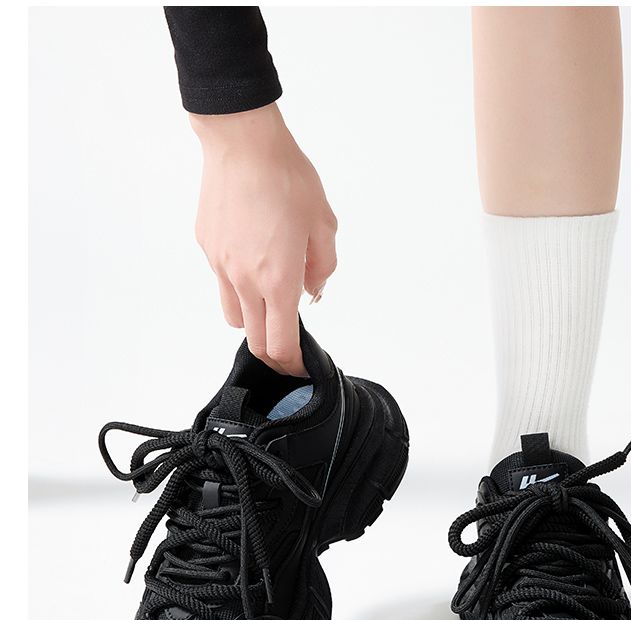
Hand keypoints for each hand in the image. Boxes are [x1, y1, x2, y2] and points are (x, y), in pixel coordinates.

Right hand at [191, 104, 336, 374]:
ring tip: (269, 298)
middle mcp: (244, 280)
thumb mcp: (323, 224)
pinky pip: (221, 281)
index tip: (300, 368)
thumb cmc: (287, 178)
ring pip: (234, 315)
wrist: (242, 141)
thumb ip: (322, 267)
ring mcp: (220, 265)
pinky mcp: (207, 247)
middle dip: (273, 350)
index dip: (291, 363)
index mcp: (277, 280)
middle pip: (254, 339)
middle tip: (289, 343)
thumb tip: (312, 292)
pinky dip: (238, 284)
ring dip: (253, 320)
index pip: (280, 343)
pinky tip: (252, 256)